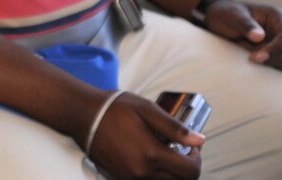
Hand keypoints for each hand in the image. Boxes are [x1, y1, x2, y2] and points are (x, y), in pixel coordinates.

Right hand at [87, 92, 202, 178]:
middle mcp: (142, 172)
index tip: (191, 147)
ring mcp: (130, 177)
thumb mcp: (146, 110)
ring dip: (170, 173)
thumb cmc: (113, 108)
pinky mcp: (121, 178)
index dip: (196, 159)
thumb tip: (199, 140)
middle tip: (181, 151)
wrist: (82, 115)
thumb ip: (174, 127)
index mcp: (152, 154)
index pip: (190, 172)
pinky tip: (148, 157)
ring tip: (164, 153)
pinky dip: (154, 174)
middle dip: (186, 169)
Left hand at [204, 0, 281, 76]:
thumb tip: (259, 36)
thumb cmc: (226, 15)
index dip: (275, 50)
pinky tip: (267, 73)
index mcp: (278, 16)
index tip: (255, 58)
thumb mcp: (231, 15)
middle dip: (279, 61)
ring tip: (260, 67)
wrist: (220, 21)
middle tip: (254, 61)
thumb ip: (244, 23)